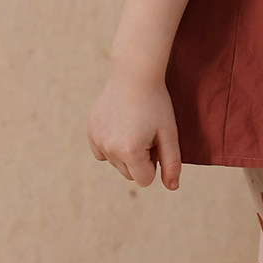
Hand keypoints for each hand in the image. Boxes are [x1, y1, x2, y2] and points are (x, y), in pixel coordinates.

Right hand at [87, 67, 181, 188]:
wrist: (134, 75)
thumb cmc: (156, 103)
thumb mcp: (169, 133)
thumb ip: (172, 163)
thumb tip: (172, 187)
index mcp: (130, 151)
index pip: (145, 180)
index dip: (154, 163)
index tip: (156, 143)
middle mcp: (109, 149)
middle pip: (129, 174)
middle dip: (140, 160)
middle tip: (146, 133)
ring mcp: (97, 140)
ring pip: (115, 163)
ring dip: (126, 153)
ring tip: (134, 128)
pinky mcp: (90, 131)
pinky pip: (102, 152)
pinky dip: (112, 146)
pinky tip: (121, 128)